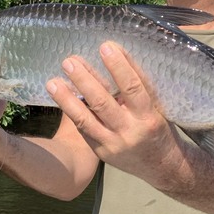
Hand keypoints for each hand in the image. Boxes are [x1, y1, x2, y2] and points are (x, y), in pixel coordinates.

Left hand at [46, 41, 185, 184]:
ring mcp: (112, 144)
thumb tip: (118, 54)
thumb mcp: (157, 107)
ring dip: (66, 99)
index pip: (133, 87)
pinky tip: (60, 97)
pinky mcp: (100, 152)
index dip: (119, 67)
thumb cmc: (159, 128)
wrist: (161, 167)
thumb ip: (139, 87)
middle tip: (69, 61)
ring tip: (53, 81)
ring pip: (85, 119)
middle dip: (84, 80)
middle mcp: (129, 131)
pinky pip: (83, 129)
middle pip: (102, 103)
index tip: (105, 47)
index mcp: (148, 117)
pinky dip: (71, 112)